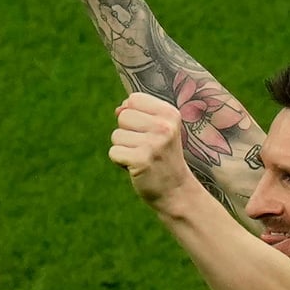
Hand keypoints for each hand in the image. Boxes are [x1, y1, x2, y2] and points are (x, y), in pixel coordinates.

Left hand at [110, 93, 195, 207]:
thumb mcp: (159, 130)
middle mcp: (164, 126)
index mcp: (170, 113)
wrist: (176, 191)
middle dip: (127, 133)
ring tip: (142, 158)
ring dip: (124, 149)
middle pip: (123, 116)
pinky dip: (120, 162)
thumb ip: (139, 114)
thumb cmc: (163, 157)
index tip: (147, 132)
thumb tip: (119, 109)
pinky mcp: (141, 160)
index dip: (133, 115)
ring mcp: (153, 143)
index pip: (134, 99)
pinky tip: (137, 167)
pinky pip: (114, 152)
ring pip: (116, 135)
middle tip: (145, 149)